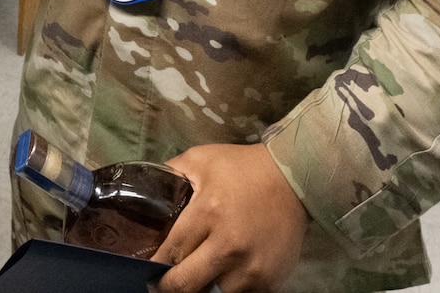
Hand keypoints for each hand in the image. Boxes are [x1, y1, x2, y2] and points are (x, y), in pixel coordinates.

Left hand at [153, 143, 307, 292]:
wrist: (293, 179)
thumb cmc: (242, 168)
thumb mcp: (202, 159)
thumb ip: (171, 173)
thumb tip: (146, 187)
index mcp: (207, 213)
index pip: (169, 252)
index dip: (153, 265)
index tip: (146, 270)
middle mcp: (228, 245)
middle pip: (184, 284)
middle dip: (167, 287)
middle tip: (161, 284)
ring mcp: (250, 267)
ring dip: (201, 290)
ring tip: (195, 280)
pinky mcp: (269, 280)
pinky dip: (227, 291)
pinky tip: (221, 279)